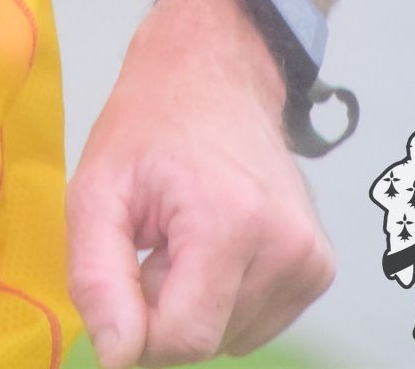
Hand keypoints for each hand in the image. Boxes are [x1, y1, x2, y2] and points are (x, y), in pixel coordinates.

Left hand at [67, 0, 336, 364]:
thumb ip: (97, 280)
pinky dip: (224, 298)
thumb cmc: (150, 126)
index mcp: (230, 223)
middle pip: (208, 341)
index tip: (123, 280)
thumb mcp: (94, 192)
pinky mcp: (320, 268)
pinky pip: (256, 323)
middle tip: (153, 243)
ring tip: (183, 238)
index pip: (185, 339)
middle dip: (164, 309)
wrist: (217, 74)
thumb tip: (118, 359)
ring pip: (231, 338)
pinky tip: (214, 245)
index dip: (139, 330)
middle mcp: (287, 247)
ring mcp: (312, 260)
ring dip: (194, 302)